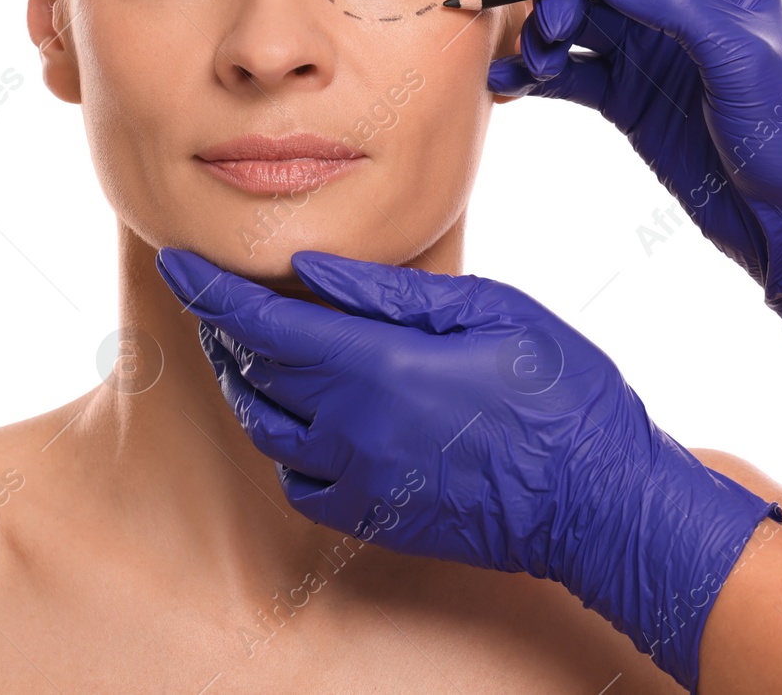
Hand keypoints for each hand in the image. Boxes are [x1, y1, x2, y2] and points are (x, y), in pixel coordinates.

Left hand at [155, 245, 781, 691]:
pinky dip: (288, 445)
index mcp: (377, 370)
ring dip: (249, 385)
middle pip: (255, 374)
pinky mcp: (375, 521)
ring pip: (268, 431)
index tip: (177, 261)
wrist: (603, 501)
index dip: (210, 291)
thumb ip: (387, 292)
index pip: (262, 323)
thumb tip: (307, 268)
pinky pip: (300, 484)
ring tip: (255, 349)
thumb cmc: (561, 393)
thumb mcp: (488, 310)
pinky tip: (308, 418)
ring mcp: (360, 483)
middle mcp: (352, 432)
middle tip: (220, 297)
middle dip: (226, 330)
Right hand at [489, 0, 781, 386]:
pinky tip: (509, 85)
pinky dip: (534, 76)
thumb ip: (671, 3)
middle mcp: (679, 5)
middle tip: (546, 34)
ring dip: (541, 38)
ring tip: (532, 68)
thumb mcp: (739, 55)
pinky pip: (570, 74)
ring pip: (575, 24)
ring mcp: (650, 53)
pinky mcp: (628, 99)